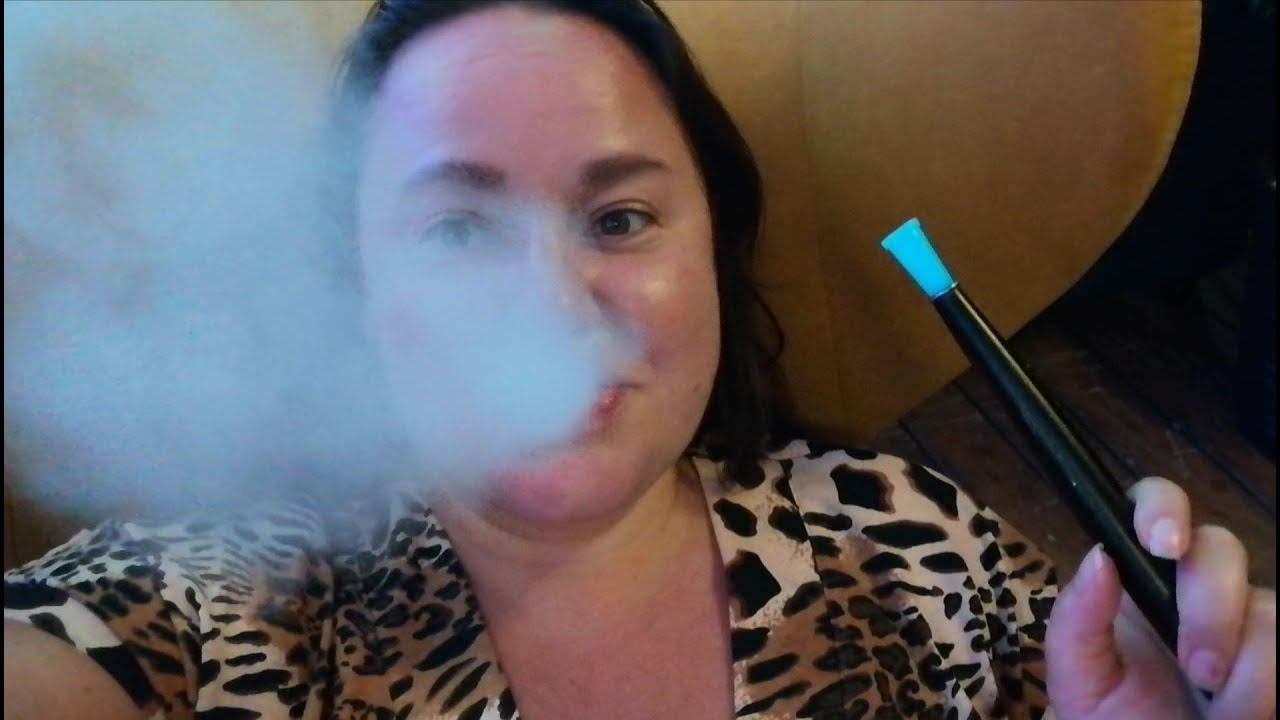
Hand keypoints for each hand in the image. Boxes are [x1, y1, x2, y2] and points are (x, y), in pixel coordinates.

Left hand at [1045, 477, 1275, 719]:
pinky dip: (1270, 691)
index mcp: (1139, 577)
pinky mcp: (1279, 657)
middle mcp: (1197, 588)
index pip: (1155, 505)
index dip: (1163, 507)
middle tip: (1198, 671)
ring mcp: (1249, 621)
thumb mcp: (1079, 679)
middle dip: (1212, 610)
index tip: (1164, 543)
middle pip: (1222, 548)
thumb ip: (1078, 620)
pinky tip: (1245, 715)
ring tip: (1220, 715)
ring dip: (1249, 672)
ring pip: (1270, 610)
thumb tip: (1100, 557)